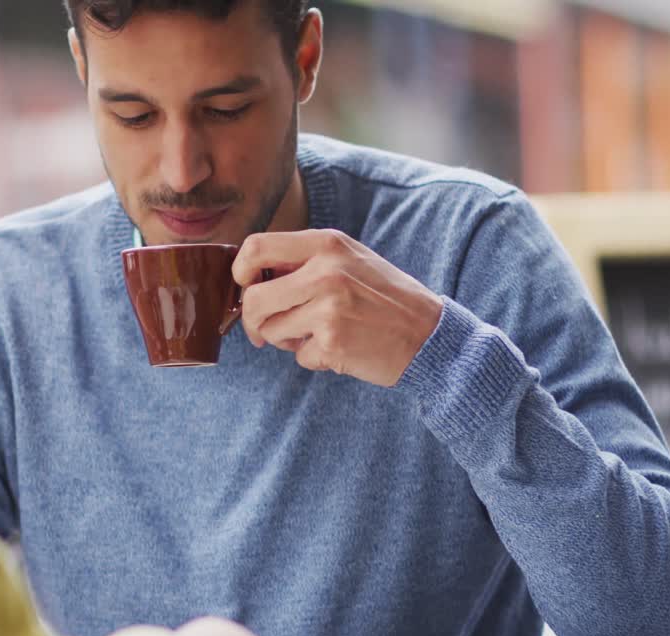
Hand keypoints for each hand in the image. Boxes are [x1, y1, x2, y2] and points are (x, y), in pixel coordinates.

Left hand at [232, 229, 442, 386]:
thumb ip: (305, 261)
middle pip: (254, 297)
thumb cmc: (385, 298)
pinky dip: (313, 358)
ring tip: (318, 334)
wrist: (429, 334)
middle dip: (252, 320)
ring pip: (271, 330)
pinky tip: (340, 348)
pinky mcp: (333, 343)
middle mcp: (325, 272)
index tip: (246, 287)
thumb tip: (252, 276)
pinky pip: (299, 356)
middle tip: (263, 331)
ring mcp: (328, 308)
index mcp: (327, 243)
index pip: (256, 247)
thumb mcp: (350, 259)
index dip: (240, 271)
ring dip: (286, 340)